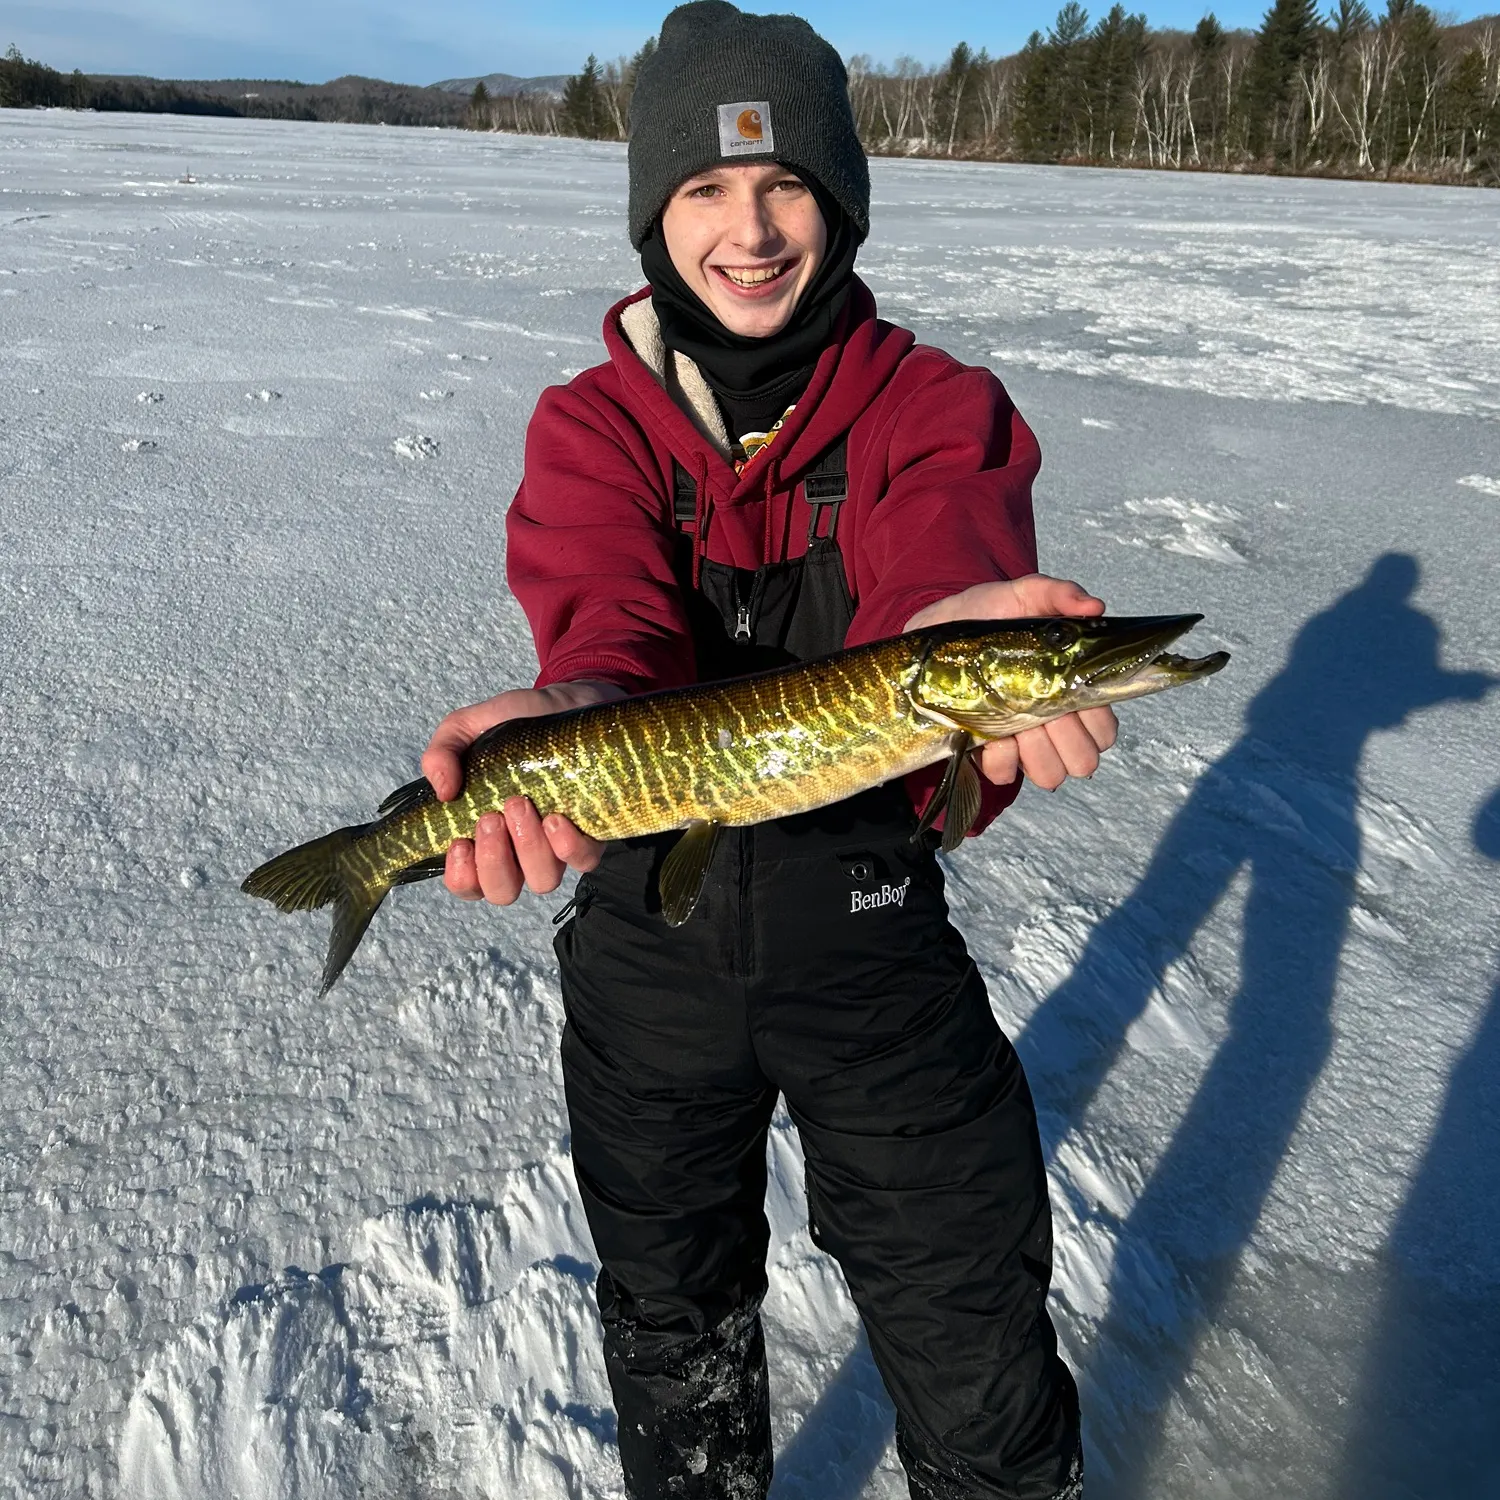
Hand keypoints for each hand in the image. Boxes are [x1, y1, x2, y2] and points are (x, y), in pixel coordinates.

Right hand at [421, 681, 626, 903]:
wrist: (572, 702)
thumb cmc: (519, 724)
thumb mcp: (471, 727)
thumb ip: (444, 751)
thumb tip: (442, 791)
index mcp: (485, 835)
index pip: (468, 882)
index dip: (461, 876)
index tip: (459, 842)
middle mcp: (520, 850)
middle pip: (502, 891)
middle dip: (493, 862)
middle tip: (491, 818)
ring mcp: (557, 846)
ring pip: (542, 880)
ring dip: (527, 849)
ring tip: (521, 803)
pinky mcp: (593, 833)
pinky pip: (583, 861)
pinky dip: (568, 848)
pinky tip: (557, 819)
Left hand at [905, 575, 1119, 790]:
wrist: (936, 632)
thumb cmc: (988, 615)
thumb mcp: (1023, 595)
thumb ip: (1058, 594)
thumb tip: (1093, 606)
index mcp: (1071, 693)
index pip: (1106, 730)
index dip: (1095, 723)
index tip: (1071, 700)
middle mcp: (1054, 724)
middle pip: (1086, 760)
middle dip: (1066, 741)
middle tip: (1043, 714)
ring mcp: (1023, 744)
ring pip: (1053, 775)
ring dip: (1036, 752)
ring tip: (1016, 725)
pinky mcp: (989, 755)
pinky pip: (1006, 776)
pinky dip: (1000, 759)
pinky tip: (989, 736)